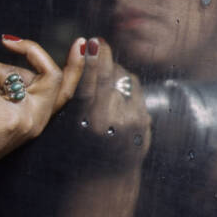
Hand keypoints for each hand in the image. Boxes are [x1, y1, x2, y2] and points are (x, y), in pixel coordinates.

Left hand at [0, 34, 85, 182]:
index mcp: (38, 115)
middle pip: (48, 73)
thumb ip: (6, 88)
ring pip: (9, 73)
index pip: (66, 89)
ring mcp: (22, 120)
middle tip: (5, 41)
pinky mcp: (3, 121)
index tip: (80, 43)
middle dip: (27, 50)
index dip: (78, 65)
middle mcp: (36, 118)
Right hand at [66, 37, 151, 174]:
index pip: (88, 84)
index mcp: (86, 122)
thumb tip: (84, 56)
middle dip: (103, 56)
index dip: (89, 61)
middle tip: (97, 41)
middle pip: (108, 76)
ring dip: (113, 70)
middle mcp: (109, 121)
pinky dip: (125, 84)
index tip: (86, 42)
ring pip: (123, 79)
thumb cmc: (82, 147)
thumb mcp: (72, 123)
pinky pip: (135, 89)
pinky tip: (117, 91)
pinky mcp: (144, 120)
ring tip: (102, 76)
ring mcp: (130, 120)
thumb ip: (77, 95)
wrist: (107, 176)